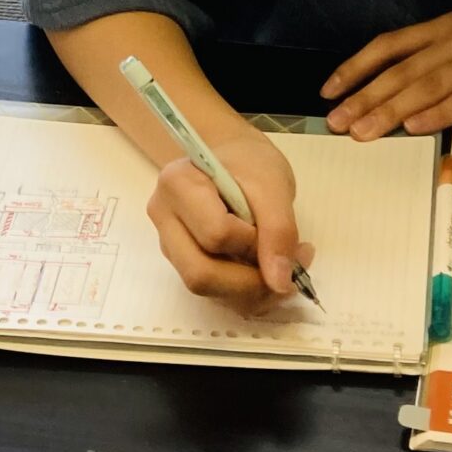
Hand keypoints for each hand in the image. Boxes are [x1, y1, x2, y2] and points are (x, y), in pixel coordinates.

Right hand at [144, 129, 312, 316]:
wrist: (235, 161)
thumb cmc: (250, 164)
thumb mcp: (273, 186)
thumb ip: (279, 231)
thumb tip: (280, 283)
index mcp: (178, 184)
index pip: (215, 234)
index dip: (254, 244)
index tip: (281, 234)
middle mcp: (163, 217)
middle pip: (199, 273)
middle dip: (250, 281)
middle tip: (288, 269)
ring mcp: (169, 242)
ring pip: (204, 288)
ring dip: (250, 289)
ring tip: (280, 265)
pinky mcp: (181, 260)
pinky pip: (212, 291)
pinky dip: (245, 290)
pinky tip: (264, 268)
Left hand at [323, 6, 451, 138]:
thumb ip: (441, 60)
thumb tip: (403, 94)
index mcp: (445, 26)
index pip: (388, 45)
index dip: (356, 67)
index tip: (329, 90)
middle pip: (401, 70)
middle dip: (364, 96)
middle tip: (336, 121)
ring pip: (427, 85)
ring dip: (391, 110)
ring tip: (363, 131)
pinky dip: (439, 112)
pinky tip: (415, 126)